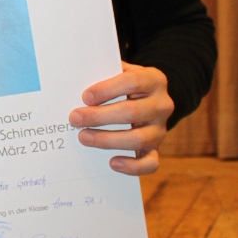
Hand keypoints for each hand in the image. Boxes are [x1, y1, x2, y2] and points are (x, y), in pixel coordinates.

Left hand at [68, 62, 172, 176]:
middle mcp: (162, 105)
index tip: (85, 97)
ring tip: (84, 137)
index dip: (107, 90)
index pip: (132, 82)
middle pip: (132, 112)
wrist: (148, 99)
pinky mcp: (156, 148)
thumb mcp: (120, 70)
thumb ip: (105, 71)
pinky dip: (132, 166)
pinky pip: (150, 163)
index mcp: (154, 80)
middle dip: (99, 117)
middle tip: (75, 118)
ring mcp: (160, 129)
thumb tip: (77, 80)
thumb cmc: (126, 83)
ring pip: (138, 139)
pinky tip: (112, 162)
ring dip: (107, 140)